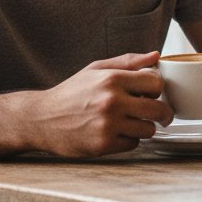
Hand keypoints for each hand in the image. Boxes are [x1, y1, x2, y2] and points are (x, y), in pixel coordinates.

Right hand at [34, 52, 172, 156]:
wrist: (39, 119)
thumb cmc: (70, 93)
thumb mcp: (97, 69)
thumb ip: (129, 62)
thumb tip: (156, 56)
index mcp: (113, 79)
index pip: (157, 83)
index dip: (156, 89)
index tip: (151, 93)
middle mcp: (112, 101)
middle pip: (158, 109)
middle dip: (162, 112)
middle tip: (160, 114)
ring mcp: (108, 125)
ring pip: (148, 129)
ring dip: (144, 127)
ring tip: (132, 122)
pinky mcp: (102, 145)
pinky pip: (133, 144)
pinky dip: (129, 140)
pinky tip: (118, 132)